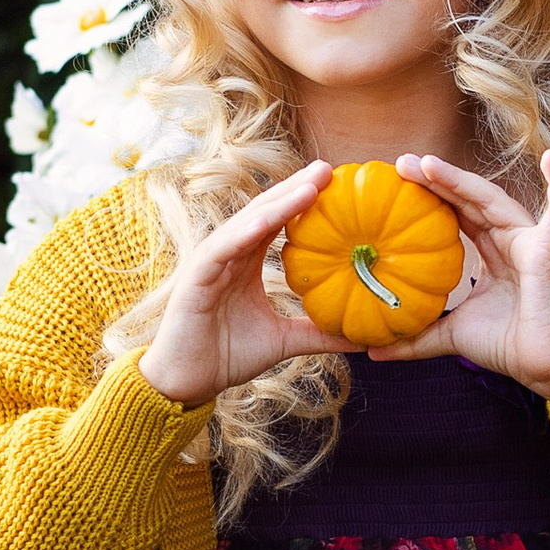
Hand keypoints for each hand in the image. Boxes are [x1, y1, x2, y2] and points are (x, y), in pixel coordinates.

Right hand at [136, 161, 337, 409]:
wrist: (187, 381)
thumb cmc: (228, 356)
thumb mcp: (284, 341)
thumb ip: (318, 334)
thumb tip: (361, 339)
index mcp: (247, 261)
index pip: (279, 222)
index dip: (304, 201)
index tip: (338, 184)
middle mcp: (230, 254)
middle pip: (266, 212)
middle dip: (296, 188)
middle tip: (329, 168)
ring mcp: (211, 262)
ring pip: (246, 224)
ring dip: (277, 203)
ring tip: (310, 186)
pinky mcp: (195, 277)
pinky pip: (221, 250)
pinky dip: (242, 234)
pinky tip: (266, 221)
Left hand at [372, 148, 549, 411]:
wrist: (545, 367)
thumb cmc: (507, 346)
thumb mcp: (450, 337)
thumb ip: (415, 339)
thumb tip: (372, 351)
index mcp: (489, 253)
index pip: (455, 214)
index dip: (429, 195)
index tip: (394, 181)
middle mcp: (508, 240)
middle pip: (468, 200)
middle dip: (436, 179)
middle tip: (400, 163)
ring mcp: (529, 241)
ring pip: (492, 199)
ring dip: (461, 179)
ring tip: (427, 163)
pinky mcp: (548, 251)